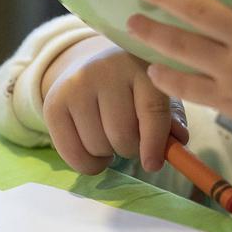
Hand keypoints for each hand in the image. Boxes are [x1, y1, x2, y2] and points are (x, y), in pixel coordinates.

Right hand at [41, 37, 188, 174]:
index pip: (151, 109)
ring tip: (112, 139)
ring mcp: (77, 85)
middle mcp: (106, 70)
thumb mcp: (160, 96)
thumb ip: (173, 120)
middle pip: (121, 133)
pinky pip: (71, 153)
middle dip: (131, 149)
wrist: (93, 67)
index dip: (155, 141)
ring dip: (109, 155)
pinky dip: (88, 163)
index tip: (154, 165)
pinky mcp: (54, 102)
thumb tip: (177, 142)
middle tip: (132, 142)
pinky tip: (95, 150)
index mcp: (141, 66)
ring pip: (97, 145)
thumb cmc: (135, 88)